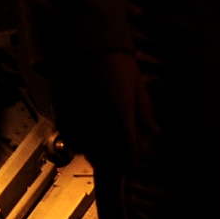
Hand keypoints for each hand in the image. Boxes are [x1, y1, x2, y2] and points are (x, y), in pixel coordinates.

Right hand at [51, 51, 151, 172]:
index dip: (131, 162)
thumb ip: (146, 113)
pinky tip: (85, 144)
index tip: (134, 172)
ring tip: (103, 160)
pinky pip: (70, 135)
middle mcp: (99, 116)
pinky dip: (78, 143)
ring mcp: (80, 114)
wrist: (88, 45)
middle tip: (118, 173)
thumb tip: (155, 134)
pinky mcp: (64, 110)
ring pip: (86, 147)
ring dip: (95, 156)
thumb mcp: (139, 87)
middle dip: (112, 166)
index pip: (127, 145)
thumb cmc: (120, 64)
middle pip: (105, 153)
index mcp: (120, 110)